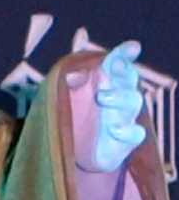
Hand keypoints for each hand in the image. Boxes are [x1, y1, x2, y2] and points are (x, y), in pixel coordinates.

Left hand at [69, 40, 146, 172]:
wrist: (73, 151)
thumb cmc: (73, 116)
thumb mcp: (64, 97)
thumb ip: (68, 82)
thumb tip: (73, 74)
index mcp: (104, 82)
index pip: (117, 64)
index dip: (125, 54)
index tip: (131, 47)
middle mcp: (118, 97)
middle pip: (128, 80)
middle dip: (124, 71)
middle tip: (113, 65)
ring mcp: (123, 118)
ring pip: (132, 102)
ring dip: (119, 97)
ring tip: (101, 97)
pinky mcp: (125, 141)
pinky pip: (135, 134)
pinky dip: (127, 131)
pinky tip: (113, 130)